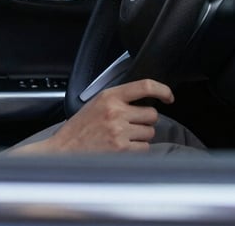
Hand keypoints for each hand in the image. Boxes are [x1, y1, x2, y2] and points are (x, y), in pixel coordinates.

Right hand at [42, 79, 173, 152]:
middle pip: (152, 114)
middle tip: (131, 124)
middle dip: (145, 120)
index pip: (144, 86)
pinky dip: (137, 148)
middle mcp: (116, 111)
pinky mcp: (122, 149)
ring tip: (123, 136)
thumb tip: (145, 100)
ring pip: (150, 132)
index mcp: (109, 96)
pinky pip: (145, 147)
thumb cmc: (81, 126)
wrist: (66, 148)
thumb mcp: (96, 103)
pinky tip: (122, 146)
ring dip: (141, 135)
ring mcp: (120, 130)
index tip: (168, 96)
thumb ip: (119, 99)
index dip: (162, 89)